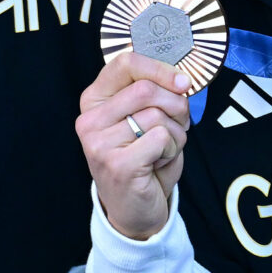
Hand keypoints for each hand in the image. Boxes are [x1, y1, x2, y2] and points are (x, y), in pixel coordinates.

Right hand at [75, 52, 193, 241]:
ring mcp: (99, 143)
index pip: (125, 63)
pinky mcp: (117, 164)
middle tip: (178, 124)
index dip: (160, 68)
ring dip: (175, 134)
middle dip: (175, 105)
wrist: (134, 209)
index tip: (182, 82)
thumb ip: (153, 94)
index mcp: (94, 100)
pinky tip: (159, 162)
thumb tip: (181, 79)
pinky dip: (172, 149)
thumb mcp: (144, 119)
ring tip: (163, 150)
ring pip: (157, 116)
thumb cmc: (144, 159)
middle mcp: (89, 119)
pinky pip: (161, 138)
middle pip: (146, 89)